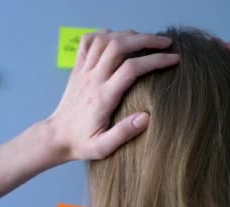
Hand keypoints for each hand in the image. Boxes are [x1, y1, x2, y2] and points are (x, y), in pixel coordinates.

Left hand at [47, 30, 179, 160]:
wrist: (55, 137)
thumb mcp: (102, 147)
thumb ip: (123, 133)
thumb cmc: (81, 143)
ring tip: (144, 40)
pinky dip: (102, 35)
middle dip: (145, 39)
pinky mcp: (76, 69)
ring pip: (103, 40)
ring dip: (126, 35)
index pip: (132, 68)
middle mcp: (92, 79)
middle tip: (165, 42)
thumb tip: (146, 117)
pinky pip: (86, 43)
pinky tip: (115, 39)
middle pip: (118, 46)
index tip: (174, 59)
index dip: (155, 60)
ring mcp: (83, 72)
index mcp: (103, 97)